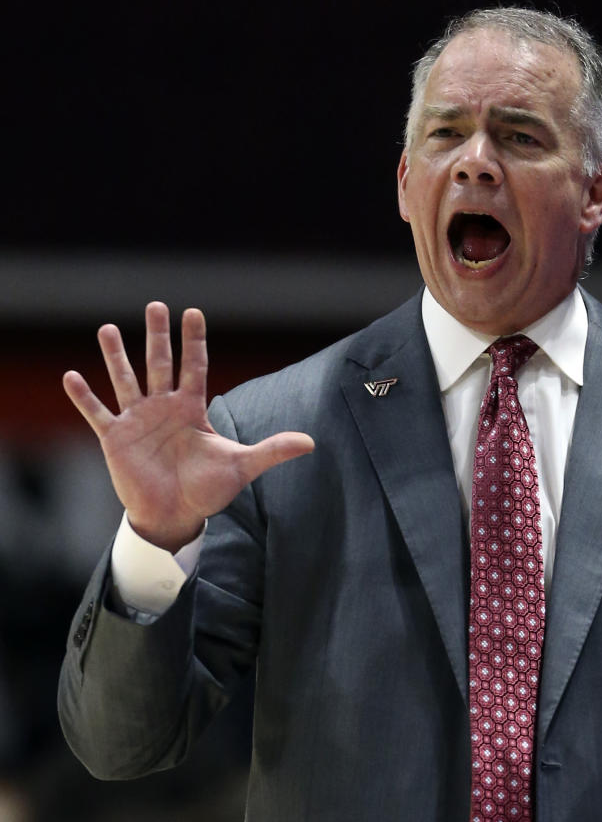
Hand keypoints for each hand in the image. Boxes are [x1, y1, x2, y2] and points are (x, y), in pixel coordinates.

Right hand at [63, 302, 314, 552]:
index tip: (193, 312)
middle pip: (160, 364)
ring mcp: (137, 420)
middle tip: (156, 305)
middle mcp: (163, 407)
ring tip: (109, 329)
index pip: (195, 367)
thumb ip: (272, 450)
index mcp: (192, 409)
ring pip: (125, 380)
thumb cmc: (207, 490)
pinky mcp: (115, 439)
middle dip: (159, 336)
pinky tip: (71, 376)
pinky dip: (84, 397)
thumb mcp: (241, 466)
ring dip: (116, 356)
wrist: (176, 516)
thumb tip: (311, 442)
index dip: (194, 341)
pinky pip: (97, 413)